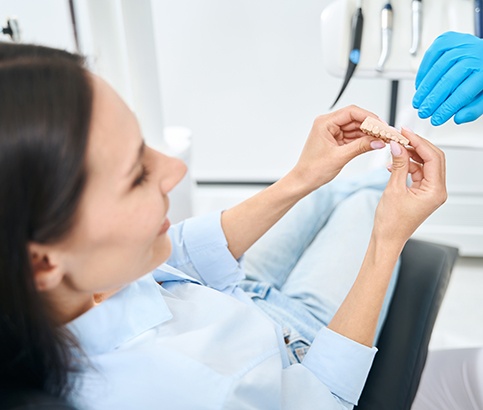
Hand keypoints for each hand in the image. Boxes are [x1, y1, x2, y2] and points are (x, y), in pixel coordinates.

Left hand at [290, 105, 386, 193]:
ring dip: (369, 133)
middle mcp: (328, 124)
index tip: (382, 125)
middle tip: (386, 133)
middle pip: (355, 118)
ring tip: (383, 139)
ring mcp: (332, 132)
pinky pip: (353, 136)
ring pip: (355, 128)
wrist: (303, 181)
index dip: (369, 117)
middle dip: (371, 126)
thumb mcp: (340, 157)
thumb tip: (379, 141)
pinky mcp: (335, 141)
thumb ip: (361, 147)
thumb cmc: (313, 169)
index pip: (351, 112)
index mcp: (324, 123)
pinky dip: (363, 140)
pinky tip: (374, 143)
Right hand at [373, 128, 446, 245]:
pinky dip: (407, 165)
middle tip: (401, 136)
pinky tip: (394, 163)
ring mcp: (430, 192)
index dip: (419, 142)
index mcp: (435, 191)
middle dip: (417, 145)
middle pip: (433, 158)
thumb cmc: (392, 223)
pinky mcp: (422, 193)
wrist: (387, 238)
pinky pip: (418, 172)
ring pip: (425, 164)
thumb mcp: (393, 189)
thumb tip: (398, 146)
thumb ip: (398, 164)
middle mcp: (437, 191)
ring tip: (395, 148)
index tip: (406, 133)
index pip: (433, 158)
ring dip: (411, 155)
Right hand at [413, 31, 482, 125]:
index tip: (436, 119)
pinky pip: (432, 53)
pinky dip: (423, 70)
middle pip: (448, 80)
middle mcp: (474, 54)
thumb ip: (473, 109)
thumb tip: (458, 118)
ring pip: (438, 67)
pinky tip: (420, 84)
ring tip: (418, 102)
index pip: (463, 93)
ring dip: (424, 88)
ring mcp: (461, 44)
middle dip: (432, 100)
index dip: (446, 108)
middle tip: (423, 112)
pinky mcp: (449, 39)